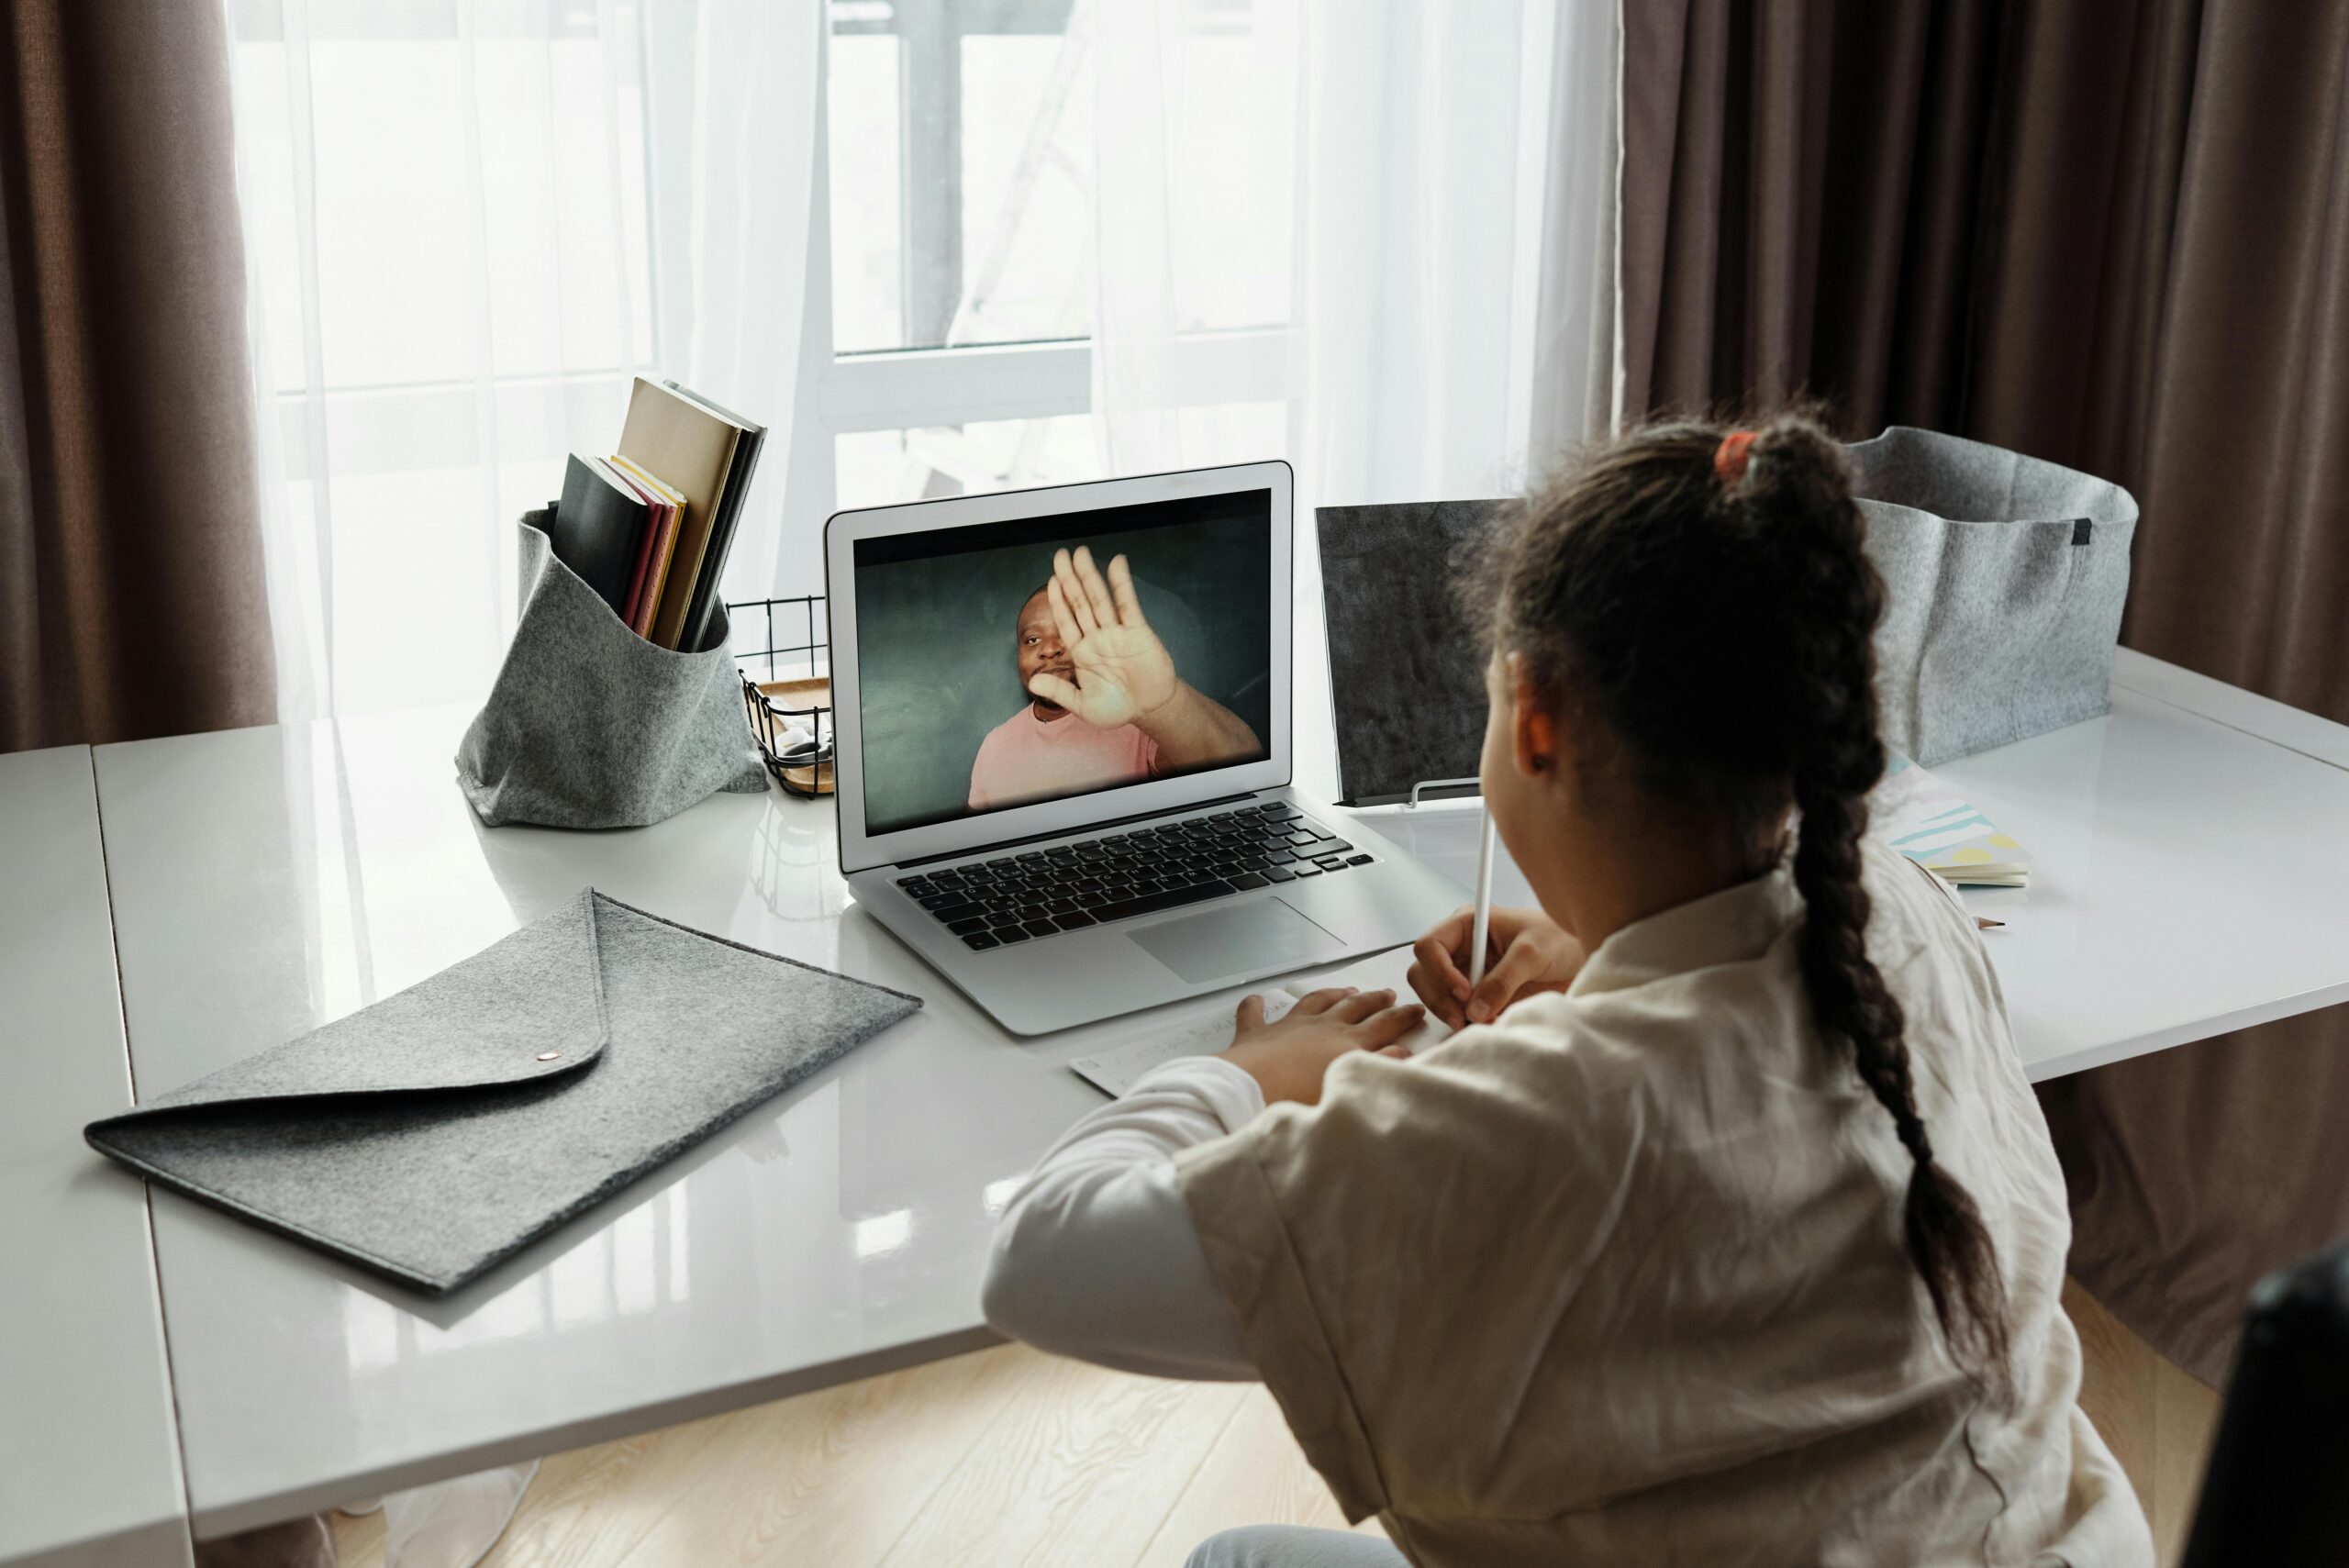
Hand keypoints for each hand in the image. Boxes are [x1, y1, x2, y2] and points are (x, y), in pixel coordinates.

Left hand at [1026, 546, 1178, 729]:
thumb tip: (1032, 684)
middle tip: (1061, 555)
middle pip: (1080, 602)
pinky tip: (1116, 563)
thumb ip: (1060, 692)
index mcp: (1082, 652)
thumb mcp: (1083, 705)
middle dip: (1070, 578)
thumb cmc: (1117, 708)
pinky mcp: (1137, 631)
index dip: (1058, 600)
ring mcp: (1116, 631)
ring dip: (1090, 576)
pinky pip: (1127, 603)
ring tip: (1080, 553)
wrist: (1151, 709)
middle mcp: (1097, 637)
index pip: (1066, 620)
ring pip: (1099, 598)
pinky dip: (1122, 583)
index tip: (1051, 579)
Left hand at [1218, 987, 1424, 1105]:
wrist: (1255, 1089)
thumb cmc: (1303, 1097)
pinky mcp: (1257, 1034)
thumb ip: (1382, 1068)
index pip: (1385, 1024)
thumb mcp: (1354, 1085)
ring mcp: (1289, 1026)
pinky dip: (1257, 1006)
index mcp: (1348, 1042)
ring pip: (1316, 1001)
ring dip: (1333, 994)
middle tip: (1387, 994)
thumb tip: (1405, 1054)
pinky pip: (1255, 1014)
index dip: (1403, 1016)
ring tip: (1345, 989)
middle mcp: (1322, 1026)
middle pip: (1355, 1007)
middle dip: (1374, 1000)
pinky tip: (1257, 1000)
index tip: (1416, 1009)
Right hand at [1407, 905, 1584, 1028]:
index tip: (1464, 990)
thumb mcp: (1533, 952)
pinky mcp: (1477, 997)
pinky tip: (1486, 1023)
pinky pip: (1456, 1013)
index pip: (1429, 945)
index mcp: (1469, 925)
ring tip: (1479, 1021)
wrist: (1581, 961)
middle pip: (1423, 973)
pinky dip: (1465, 1023)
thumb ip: (1504, 978)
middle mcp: (1462, 949)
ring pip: (1434, 996)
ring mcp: (1467, 974)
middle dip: (1439, 997)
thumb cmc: (1560, 940)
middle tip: (1464, 1014)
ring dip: (1451, 1013)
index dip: (1439, 970)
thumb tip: (1476, 1007)